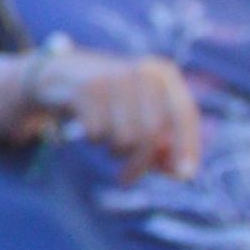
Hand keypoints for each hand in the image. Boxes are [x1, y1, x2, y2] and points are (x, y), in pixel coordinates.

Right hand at [0, 41, 200, 177]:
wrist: (62, 73)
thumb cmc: (114, 104)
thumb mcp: (143, 116)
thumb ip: (164, 144)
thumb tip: (181, 173)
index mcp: (163, 75)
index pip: (183, 114)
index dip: (186, 146)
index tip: (185, 176)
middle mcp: (141, 72)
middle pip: (151, 133)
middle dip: (140, 163)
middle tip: (126, 178)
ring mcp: (113, 78)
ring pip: (125, 138)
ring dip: (115, 152)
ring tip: (108, 142)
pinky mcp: (85, 89)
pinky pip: (96, 134)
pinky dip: (93, 139)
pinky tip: (90, 127)